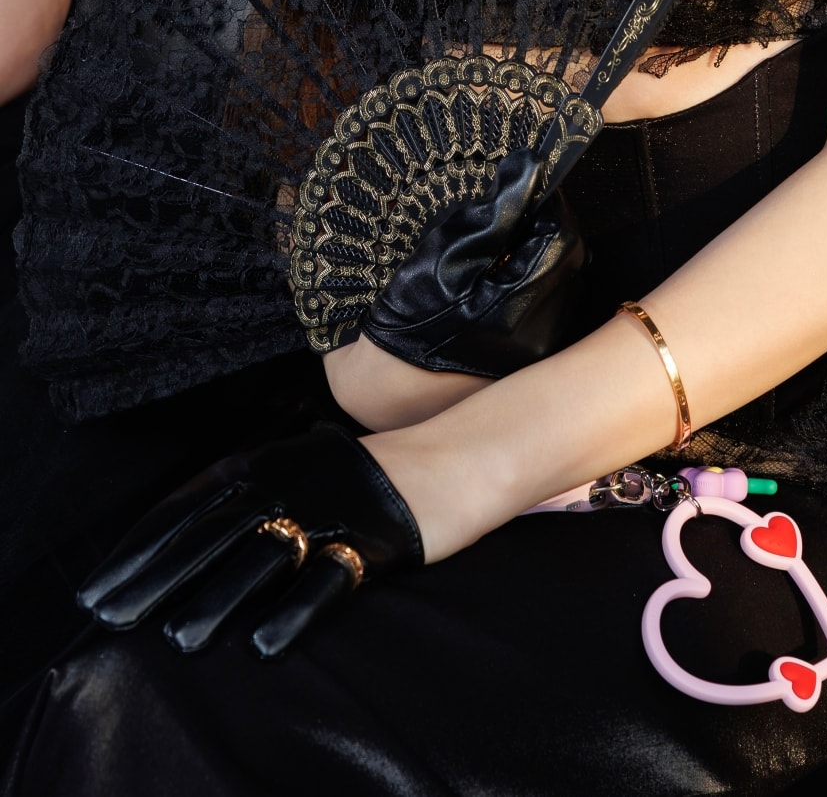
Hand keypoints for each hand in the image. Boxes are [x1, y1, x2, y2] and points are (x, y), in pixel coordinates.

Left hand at [77, 422, 422, 659]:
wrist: (447, 461)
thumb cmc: (356, 480)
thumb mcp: (293, 473)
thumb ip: (242, 503)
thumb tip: (173, 555)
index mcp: (263, 464)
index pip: (187, 506)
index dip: (140, 549)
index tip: (98, 591)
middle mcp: (290, 482)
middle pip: (213, 532)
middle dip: (158, 576)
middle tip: (114, 619)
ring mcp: (331, 511)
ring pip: (264, 555)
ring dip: (218, 597)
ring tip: (179, 641)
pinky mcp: (372, 541)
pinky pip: (326, 581)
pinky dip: (292, 613)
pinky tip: (262, 646)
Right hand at [362, 146, 586, 376]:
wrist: (391, 390)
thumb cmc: (406, 320)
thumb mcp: (442, 254)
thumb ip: (494, 212)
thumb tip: (532, 169)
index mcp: (517, 309)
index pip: (561, 238)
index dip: (548, 204)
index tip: (525, 186)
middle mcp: (541, 335)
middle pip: (569, 260)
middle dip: (546, 228)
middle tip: (508, 215)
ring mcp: (543, 350)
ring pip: (564, 281)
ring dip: (542, 254)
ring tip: (499, 251)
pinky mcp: (537, 357)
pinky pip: (552, 303)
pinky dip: (535, 280)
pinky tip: (499, 281)